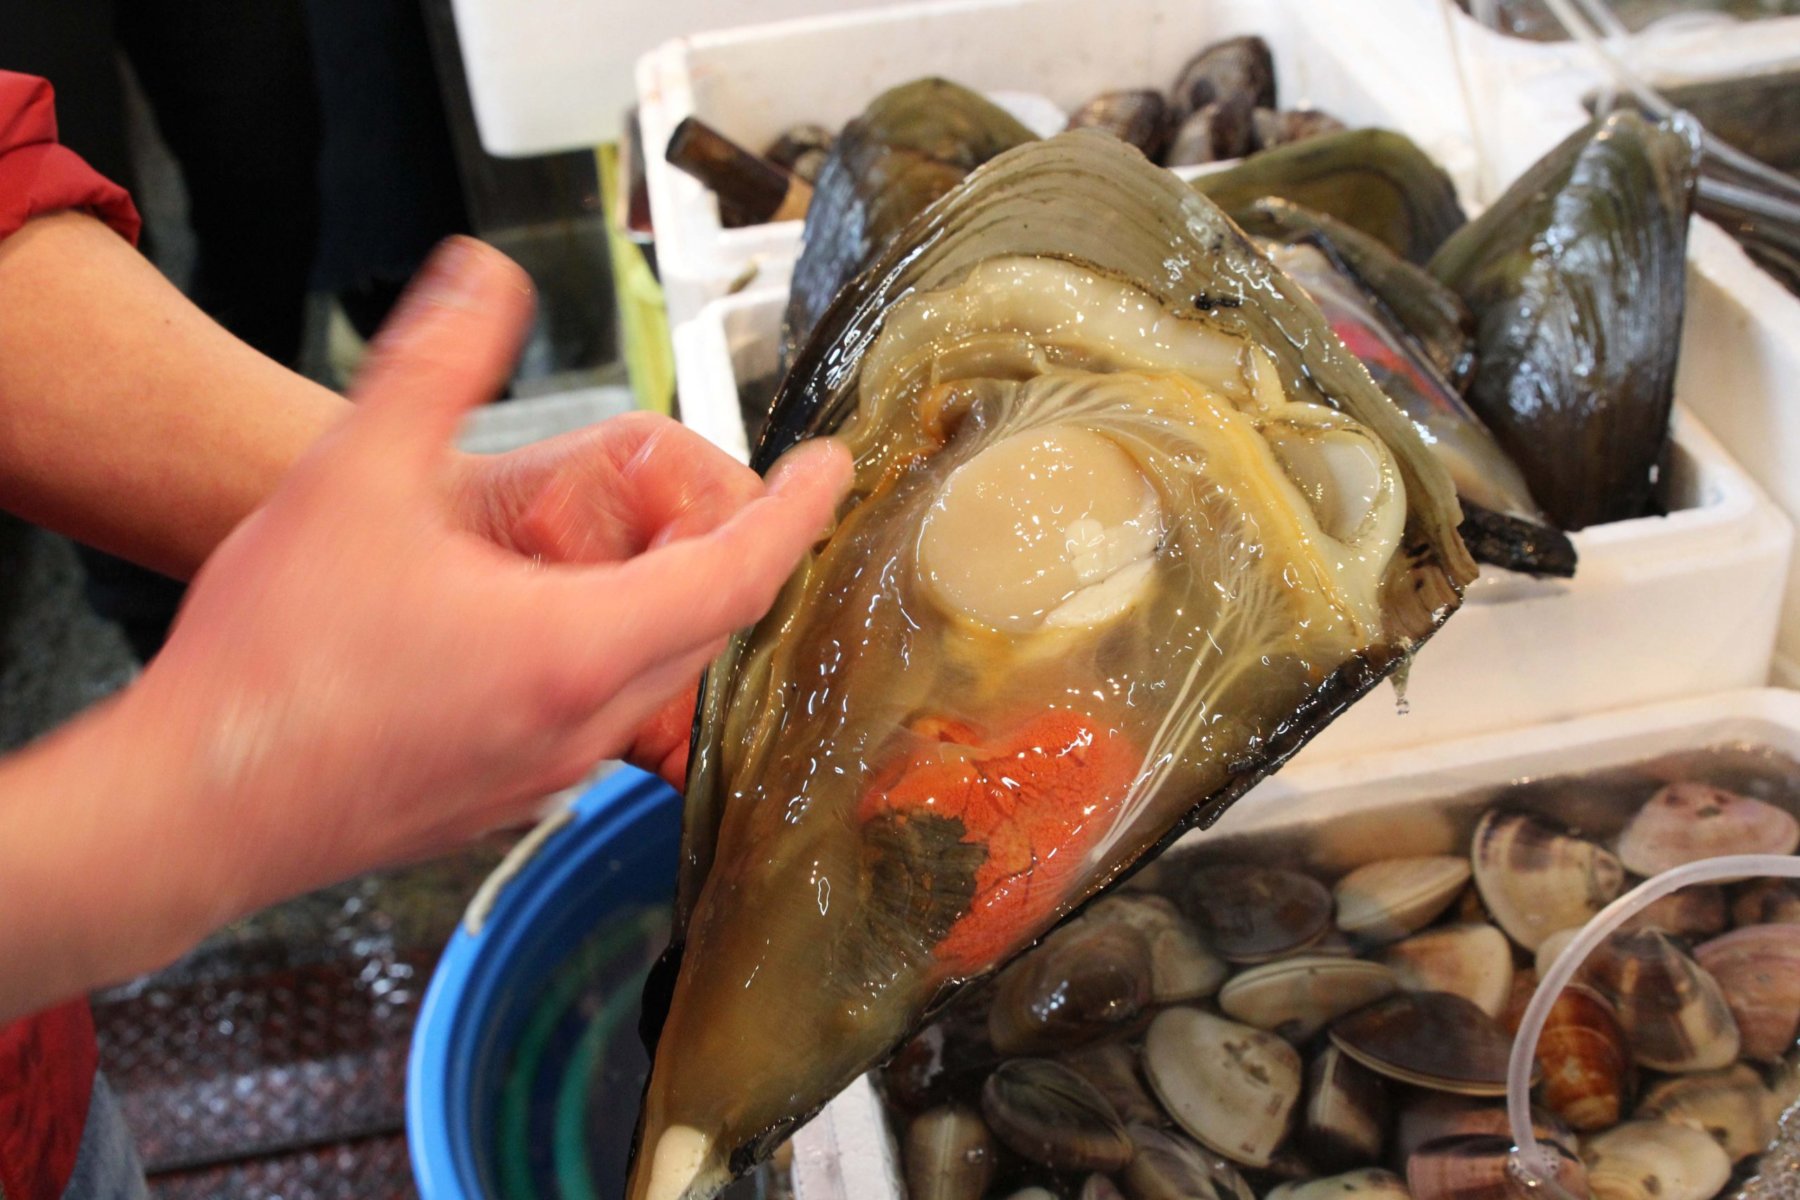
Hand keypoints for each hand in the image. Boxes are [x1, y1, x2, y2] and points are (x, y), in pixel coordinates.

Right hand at [126, 237, 849, 919]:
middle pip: (712, 628)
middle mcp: (582, 724)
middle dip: (734, 550)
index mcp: (572, 648)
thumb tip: (485, 279)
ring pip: (661, 679)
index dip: (795, 513)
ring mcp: (551, 775)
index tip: (830, 471)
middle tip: (719, 487)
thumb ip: (433, 367)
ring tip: (637, 543)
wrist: (187, 811)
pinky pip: (604, 718)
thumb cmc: (267, 661)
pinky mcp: (511, 800)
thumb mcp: (350, 479)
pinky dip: (617, 656)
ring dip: (674, 606)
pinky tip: (552, 622)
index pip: (739, 573)